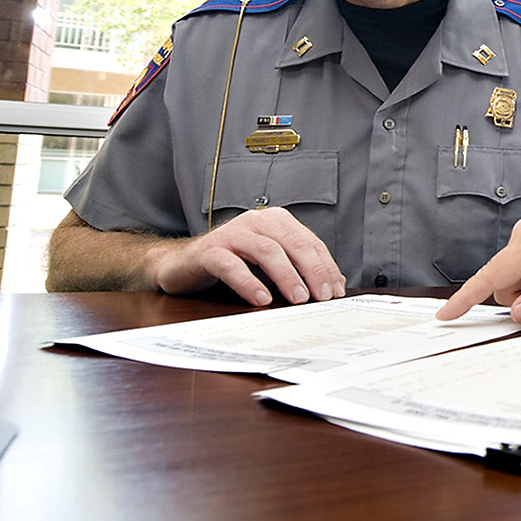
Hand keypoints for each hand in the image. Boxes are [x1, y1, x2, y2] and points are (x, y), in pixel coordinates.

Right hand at [143, 207, 344, 306]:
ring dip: (286, 276)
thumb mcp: (269, 267)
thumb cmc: (234, 264)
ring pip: (266, 251)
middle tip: (323, 296)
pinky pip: (231, 265)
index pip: (309, 242)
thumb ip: (296, 271)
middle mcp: (255, 222)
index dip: (325, 266)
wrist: (183, 264)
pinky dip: (249, 282)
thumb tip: (331, 288)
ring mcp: (231, 234)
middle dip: (312, 270)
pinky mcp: (209, 251)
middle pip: (292, 243)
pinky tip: (261, 299)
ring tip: (299, 298)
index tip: (336, 290)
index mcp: (275, 222)